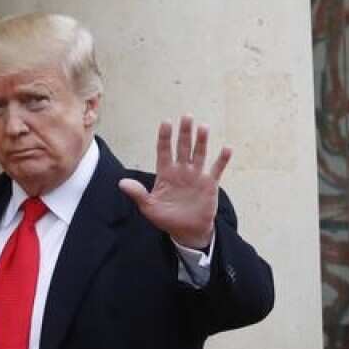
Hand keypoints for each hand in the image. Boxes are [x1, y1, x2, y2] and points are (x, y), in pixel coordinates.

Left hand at [118, 115, 231, 248]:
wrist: (186, 231)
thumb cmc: (167, 219)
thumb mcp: (149, 208)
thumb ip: (138, 194)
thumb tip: (121, 183)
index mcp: (165, 174)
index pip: (164, 150)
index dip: (165, 137)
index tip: (166, 122)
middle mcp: (181, 170)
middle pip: (183, 147)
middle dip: (184, 132)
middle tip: (186, 116)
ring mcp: (196, 176)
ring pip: (199, 154)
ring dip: (202, 141)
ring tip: (203, 127)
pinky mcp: (210, 184)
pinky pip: (217, 169)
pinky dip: (222, 159)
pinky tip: (227, 149)